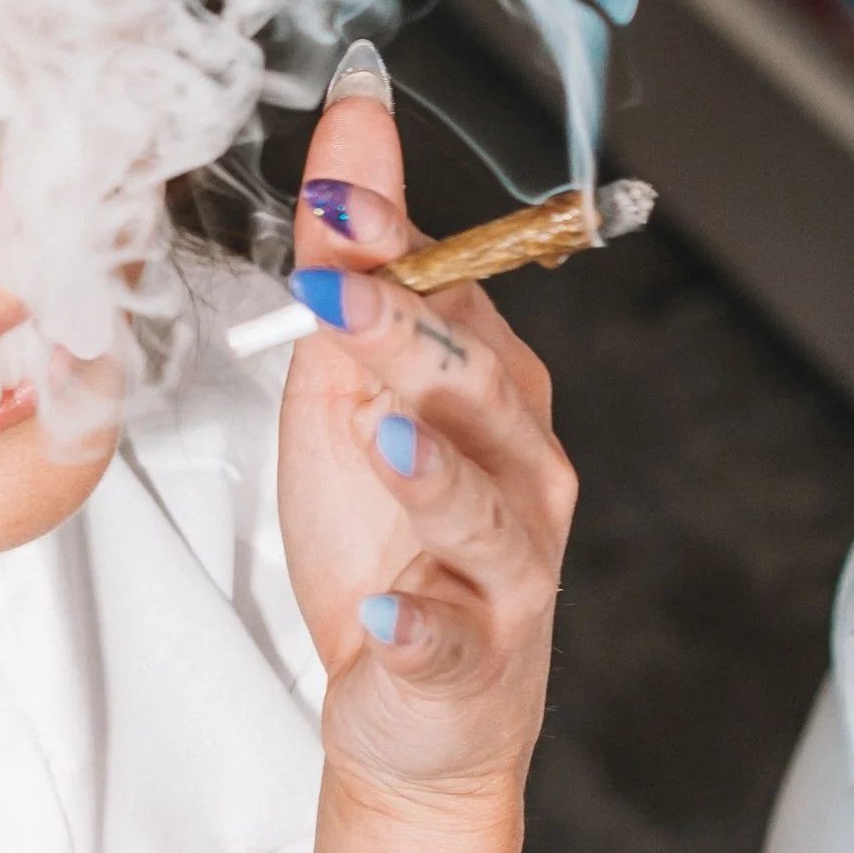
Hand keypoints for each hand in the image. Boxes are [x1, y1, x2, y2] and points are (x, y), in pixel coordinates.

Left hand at [275, 83, 574, 819]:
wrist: (419, 702)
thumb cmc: (384, 533)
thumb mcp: (337, 396)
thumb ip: (343, 277)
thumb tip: (341, 150)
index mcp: (488, 385)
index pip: (448, 294)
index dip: (390, 237)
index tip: (334, 180)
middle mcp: (520, 462)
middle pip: (474, 388)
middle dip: (405, 331)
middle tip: (333, 283)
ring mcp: (508, 561)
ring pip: (482, 508)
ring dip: (430, 471)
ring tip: (379, 434)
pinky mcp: (477, 653)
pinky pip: (450, 636)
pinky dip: (418, 624)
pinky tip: (383, 612)